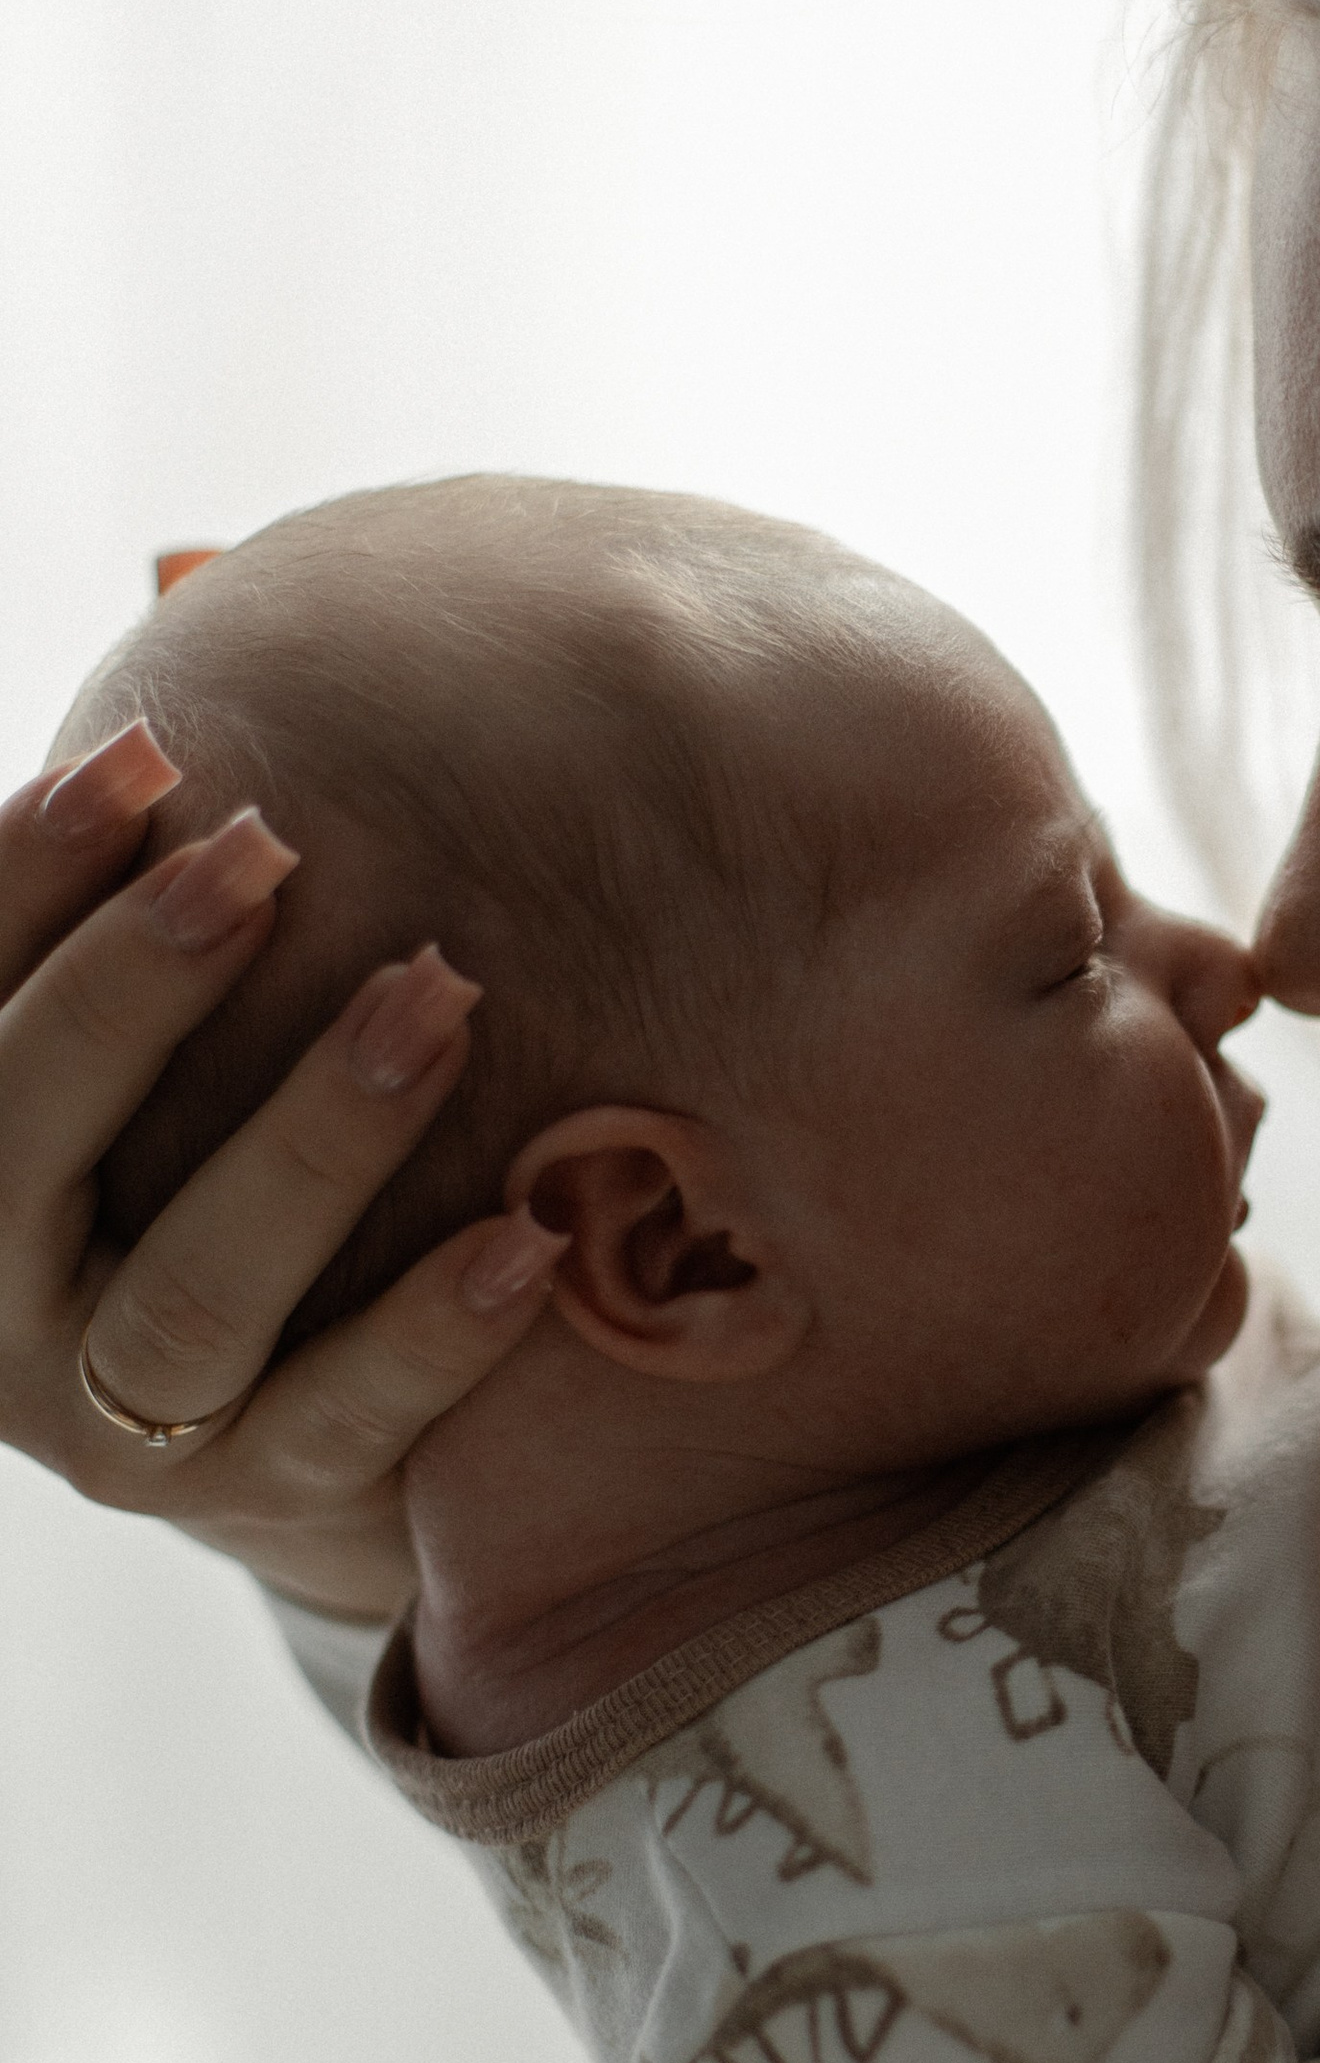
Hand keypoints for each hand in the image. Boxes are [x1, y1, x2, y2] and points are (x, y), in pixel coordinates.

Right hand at [0, 726, 566, 1617]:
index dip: (20, 881)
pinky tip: (526, 1235)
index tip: (140, 751)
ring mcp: (125, 1421)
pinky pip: (346, 1420)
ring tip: (435, 1001)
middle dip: (136, 987)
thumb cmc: (227, 1145)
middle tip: (266, 855)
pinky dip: (429, 1329)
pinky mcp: (270, 1499)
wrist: (314, 1425)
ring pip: (192, 1294)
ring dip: (310, 1140)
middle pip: (19, 1142)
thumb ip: (168, 848)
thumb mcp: (176, 1014)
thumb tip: (188, 563)